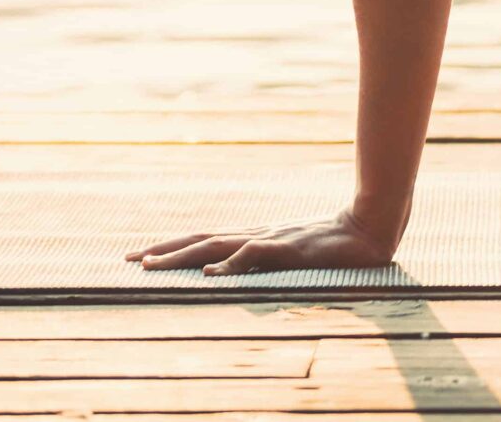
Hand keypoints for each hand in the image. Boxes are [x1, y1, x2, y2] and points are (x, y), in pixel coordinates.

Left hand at [123, 205, 398, 276]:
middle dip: (163, 251)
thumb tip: (248, 274)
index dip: (174, 248)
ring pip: (217, 245)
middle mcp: (257, 236)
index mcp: (257, 239)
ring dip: (181, 256)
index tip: (143, 257)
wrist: (372, 227)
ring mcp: (271, 240)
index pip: (206, 240)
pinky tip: (209, 273)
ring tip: (151, 265)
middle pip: (201, 240)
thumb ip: (275, 262)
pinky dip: (229, 264)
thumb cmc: (338, 245)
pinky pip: (253, 255)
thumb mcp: (298, 258)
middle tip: (128, 260)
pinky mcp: (288, 249)